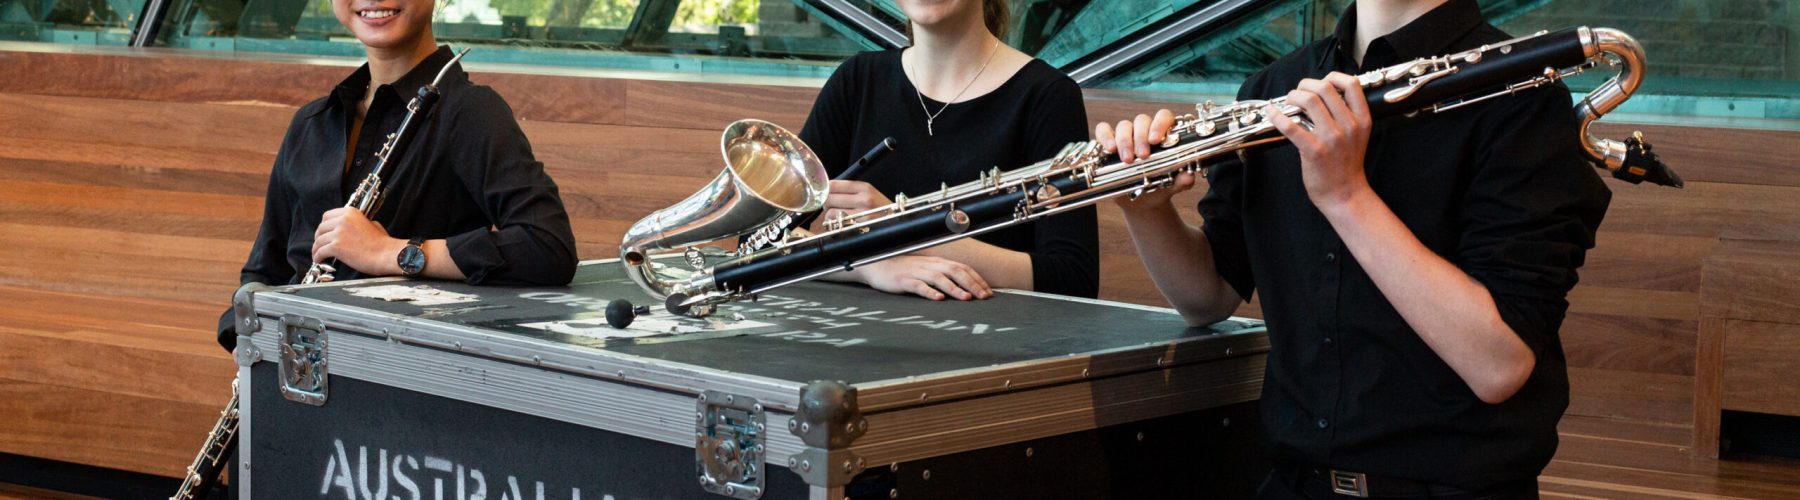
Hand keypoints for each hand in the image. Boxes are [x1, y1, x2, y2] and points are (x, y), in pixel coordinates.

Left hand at [312, 208, 404, 275]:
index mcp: (350, 213)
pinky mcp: (336, 246)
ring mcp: (339, 233)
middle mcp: (343, 220)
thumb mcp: (373, 225)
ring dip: (316, 249)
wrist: (386, 254)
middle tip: (320, 245)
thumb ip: (361, 223)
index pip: (327, 216)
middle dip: (319, 237)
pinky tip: (319, 260)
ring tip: (318, 255)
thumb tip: (355, 226)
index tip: (324, 233)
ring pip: (319, 241)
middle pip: (321, 228)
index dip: (324, 226)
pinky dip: (317, 257)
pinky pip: (320, 251)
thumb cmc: (383, 243)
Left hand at [820, 180, 892, 222]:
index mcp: (865, 188)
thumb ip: (851, 191)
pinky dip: (835, 225)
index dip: (825, 190)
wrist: (897, 225)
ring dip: (830, 216)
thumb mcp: (870, 194)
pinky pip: (837, 224)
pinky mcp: (859, 227)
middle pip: (829, 198)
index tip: (825, 194)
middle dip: (826, 203)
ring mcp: (862, 214)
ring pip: (830, 212)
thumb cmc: (882, 211)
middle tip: (831, 207)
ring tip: (839, 217)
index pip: (834, 184)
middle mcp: (864, 199)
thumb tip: (828, 190)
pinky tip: (842, 225)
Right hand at [851, 255, 992, 300]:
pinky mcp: (903, 280)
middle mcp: (929, 265)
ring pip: (939, 278)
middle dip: (972, 284)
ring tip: (966, 298)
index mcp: (936, 262)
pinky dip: (929, 291)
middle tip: (984, 297)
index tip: (988, 292)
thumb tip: (961, 288)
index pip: (961, 268)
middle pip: (955, 271)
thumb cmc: (901, 270)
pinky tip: (938, 299)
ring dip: (954, 288)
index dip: (976, 279)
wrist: (875, 265)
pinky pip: (918, 285)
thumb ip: (941, 276)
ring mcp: (916, 272)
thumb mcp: (924, 270)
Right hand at [1095, 109, 1191, 213]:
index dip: (1159, 124)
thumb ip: (1181, 181)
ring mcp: (1126, 136)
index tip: (1155, 140)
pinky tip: (1109, 149)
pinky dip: (1105, 137)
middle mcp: (1144, 132)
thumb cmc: (1159, 188)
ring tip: (1127, 160)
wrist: (1143, 203)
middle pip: (1142, 120)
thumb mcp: (1171, 186)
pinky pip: (1103, 130)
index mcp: (1163, 135)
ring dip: (1124, 141)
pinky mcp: (1109, 143)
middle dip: (1141, 137)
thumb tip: (1188, 178)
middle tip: (1142, 156)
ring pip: (1123, 125)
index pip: (1163, 117)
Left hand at [1266, 72, 1373, 209]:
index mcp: (1362, 119)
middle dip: (1305, 84)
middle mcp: (1349, 125)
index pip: (1352, 84)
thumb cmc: (1346, 164)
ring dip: (1292, 96)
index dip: (1333, 77)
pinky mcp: (1314, 150)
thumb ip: (1346, 115)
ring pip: (1309, 100)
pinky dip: (1277, 116)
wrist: (1345, 194)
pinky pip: (1291, 126)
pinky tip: (1271, 113)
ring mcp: (1332, 138)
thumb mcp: (1357, 136)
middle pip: (1325, 88)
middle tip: (1297, 92)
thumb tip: (1322, 93)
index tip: (1320, 82)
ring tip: (1287, 102)